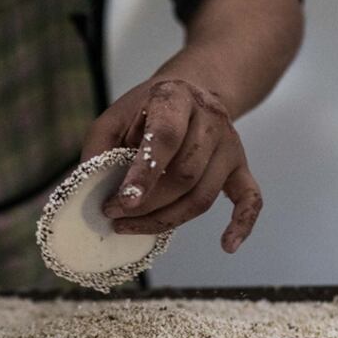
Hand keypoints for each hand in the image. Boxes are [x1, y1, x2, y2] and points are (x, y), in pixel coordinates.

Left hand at [82, 77, 262, 252]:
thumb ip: (99, 150)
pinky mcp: (241, 166)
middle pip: (185, 175)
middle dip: (147, 203)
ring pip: (204, 195)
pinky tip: (227, 246)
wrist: (189, 91)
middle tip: (113, 215)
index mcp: (175, 98)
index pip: (166, 138)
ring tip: (130, 227)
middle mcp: (210, 119)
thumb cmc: (144, 111)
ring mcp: (230, 145)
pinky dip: (242, 224)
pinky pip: (251, 198)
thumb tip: (86, 192)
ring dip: (167, 220)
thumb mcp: (113, 119)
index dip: (144, 174)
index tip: (121, 202)